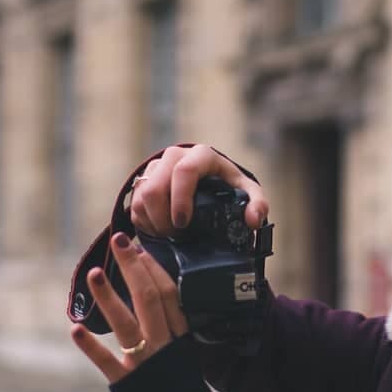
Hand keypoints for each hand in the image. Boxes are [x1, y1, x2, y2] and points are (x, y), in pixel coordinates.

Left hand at [70, 233, 187, 383]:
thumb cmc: (181, 389)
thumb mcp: (185, 354)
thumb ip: (172, 329)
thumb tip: (153, 295)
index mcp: (181, 337)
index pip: (170, 295)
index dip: (154, 270)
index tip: (140, 249)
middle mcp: (164, 345)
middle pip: (149, 299)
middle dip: (133, 268)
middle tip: (119, 241)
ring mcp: (146, 363)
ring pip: (127, 324)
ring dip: (109, 297)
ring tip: (94, 272)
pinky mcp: (128, 383)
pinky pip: (107, 362)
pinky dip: (91, 347)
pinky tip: (74, 329)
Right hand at [130, 144, 268, 236]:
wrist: (208, 182)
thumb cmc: (229, 187)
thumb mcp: (247, 193)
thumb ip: (257, 204)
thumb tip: (253, 220)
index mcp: (202, 156)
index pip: (185, 171)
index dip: (181, 199)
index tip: (184, 222)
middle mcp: (175, 156)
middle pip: (156, 186)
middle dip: (163, 216)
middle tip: (177, 235)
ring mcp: (156, 166)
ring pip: (142, 195)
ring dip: (153, 221)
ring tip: (170, 235)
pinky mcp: (143, 180)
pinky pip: (134, 203)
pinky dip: (144, 222)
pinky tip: (160, 231)